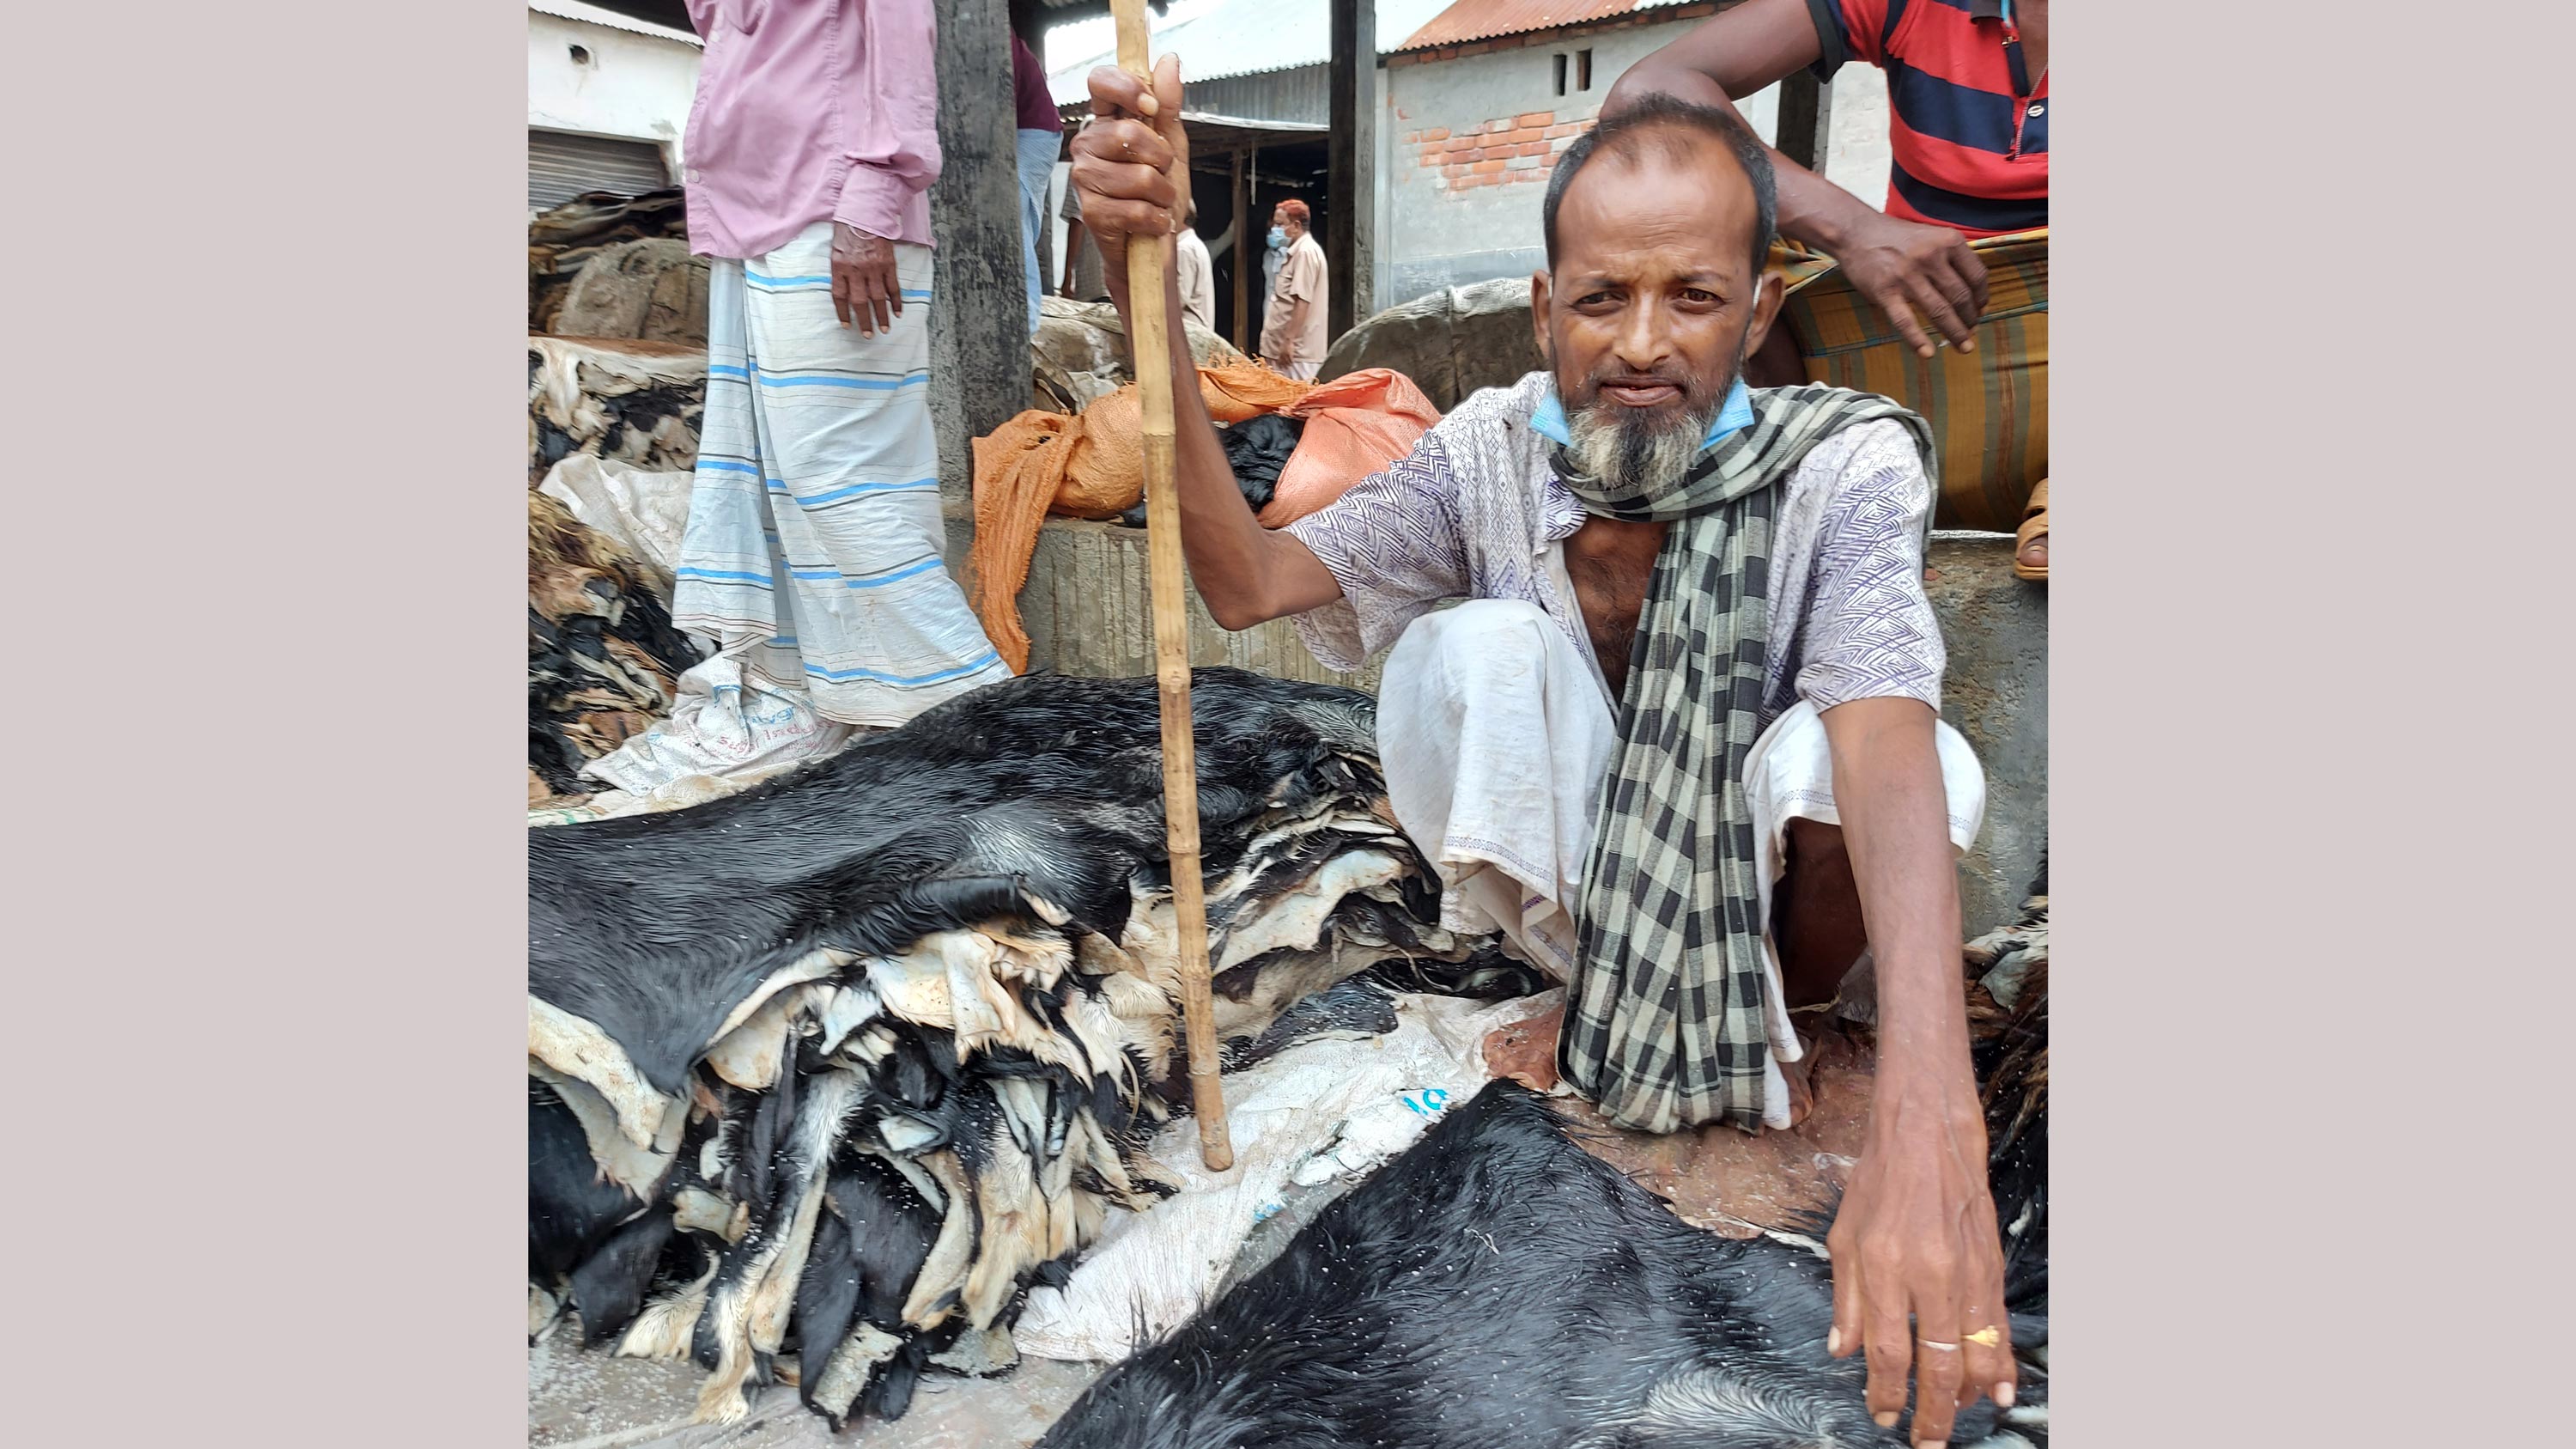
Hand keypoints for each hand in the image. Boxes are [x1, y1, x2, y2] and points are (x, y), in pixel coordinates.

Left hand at [830, 222, 900, 336]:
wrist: (865, 212)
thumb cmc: (848, 230)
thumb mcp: (836, 250)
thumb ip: (839, 270)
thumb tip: (844, 291)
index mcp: (839, 267)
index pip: (839, 296)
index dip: (843, 313)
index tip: (847, 326)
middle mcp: (856, 270)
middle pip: (860, 302)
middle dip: (864, 321)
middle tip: (868, 335)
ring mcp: (874, 268)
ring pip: (878, 298)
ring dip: (882, 316)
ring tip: (884, 330)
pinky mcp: (888, 264)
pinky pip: (893, 287)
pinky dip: (896, 301)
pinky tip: (898, 313)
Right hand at [1069, 56, 1191, 295]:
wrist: (1154, 246)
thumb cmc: (1157, 195)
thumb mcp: (1172, 145)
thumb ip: (1169, 105)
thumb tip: (1168, 61)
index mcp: (1105, 122)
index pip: (1101, 82)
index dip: (1127, 87)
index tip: (1150, 107)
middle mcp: (1088, 145)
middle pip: (1130, 133)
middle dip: (1162, 159)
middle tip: (1160, 175)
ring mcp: (1085, 179)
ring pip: (1141, 176)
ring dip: (1162, 194)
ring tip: (1155, 202)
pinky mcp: (1091, 212)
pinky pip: (1138, 208)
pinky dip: (1157, 219)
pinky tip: (1150, 222)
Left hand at [1826, 1068, 2014, 1446]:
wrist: (1927, 1134)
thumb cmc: (1879, 1182)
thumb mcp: (1842, 1236)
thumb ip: (1844, 1299)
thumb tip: (1842, 1351)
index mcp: (1883, 1265)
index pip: (1886, 1348)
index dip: (1886, 1391)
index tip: (1884, 1417)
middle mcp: (1928, 1273)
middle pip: (1935, 1363)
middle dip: (1931, 1412)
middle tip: (1924, 1441)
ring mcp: (1965, 1271)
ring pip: (1973, 1351)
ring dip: (1965, 1393)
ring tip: (1954, 1417)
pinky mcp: (1990, 1265)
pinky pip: (1998, 1325)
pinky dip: (1999, 1362)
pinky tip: (1997, 1389)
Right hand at [1834, 211, 1989, 358]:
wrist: (1857, 232)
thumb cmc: (1896, 237)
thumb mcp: (1932, 236)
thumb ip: (1951, 257)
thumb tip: (1970, 291)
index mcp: (1948, 241)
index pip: (1977, 276)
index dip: (1982, 298)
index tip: (1981, 310)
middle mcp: (1931, 257)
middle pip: (1961, 297)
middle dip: (1970, 320)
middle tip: (1971, 332)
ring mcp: (1908, 275)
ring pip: (1939, 311)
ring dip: (1955, 333)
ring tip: (1963, 346)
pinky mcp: (1885, 291)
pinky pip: (1905, 320)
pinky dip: (1917, 339)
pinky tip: (1928, 353)